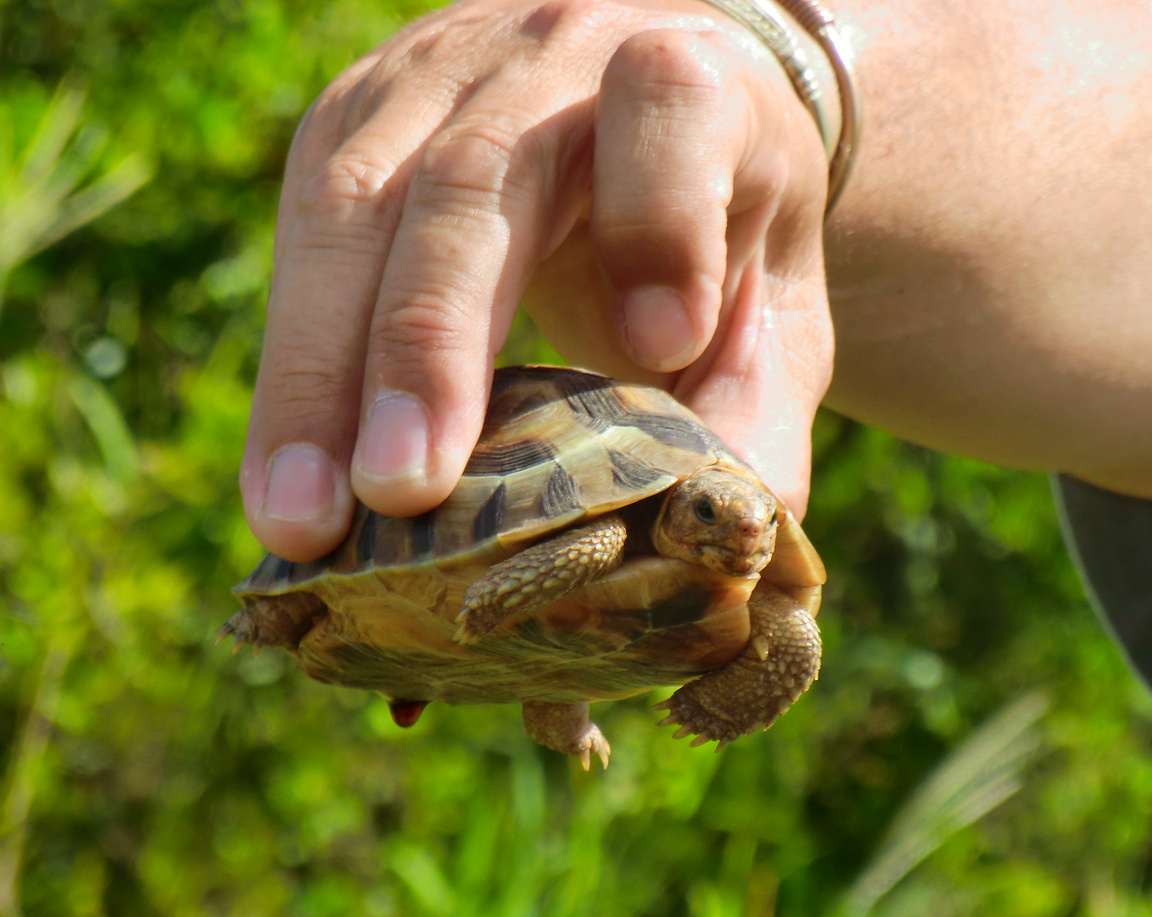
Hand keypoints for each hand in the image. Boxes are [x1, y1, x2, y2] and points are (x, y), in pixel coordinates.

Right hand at [241, 0, 833, 562]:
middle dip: (430, 342)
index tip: (664, 346)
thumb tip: (709, 531)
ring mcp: (425, 83)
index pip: (668, 104)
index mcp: (688, 77)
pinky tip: (286, 482)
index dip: (664, 218)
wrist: (644, 113)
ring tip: (304, 521)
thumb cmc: (719, 231)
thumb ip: (758, 405)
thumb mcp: (774, 307)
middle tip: (404, 491)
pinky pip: (300, 243)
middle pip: (471, 181)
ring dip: (319, 377)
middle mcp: (546, 59)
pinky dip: (293, 375)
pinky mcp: (345, 127)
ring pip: (350, 211)